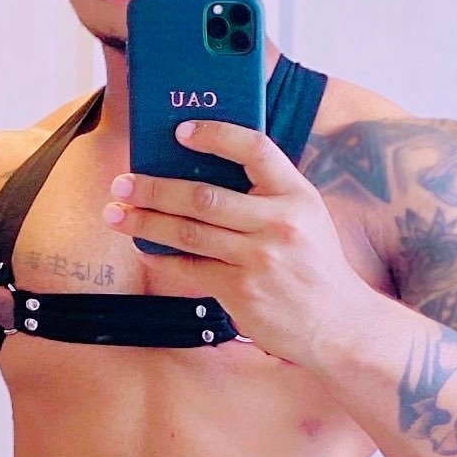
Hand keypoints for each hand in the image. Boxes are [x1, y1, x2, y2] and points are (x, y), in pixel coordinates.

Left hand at [101, 118, 373, 365]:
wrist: (340, 325)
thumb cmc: (316, 268)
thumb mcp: (307, 218)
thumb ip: (267, 196)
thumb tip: (201, 175)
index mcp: (298, 195)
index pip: (254, 148)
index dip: (215, 135)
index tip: (181, 131)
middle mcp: (279, 223)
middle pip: (203, 195)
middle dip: (154, 188)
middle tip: (123, 183)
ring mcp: (259, 258)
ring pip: (188, 232)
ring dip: (145, 221)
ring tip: (117, 213)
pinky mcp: (242, 291)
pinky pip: (190, 268)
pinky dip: (163, 257)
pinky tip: (146, 249)